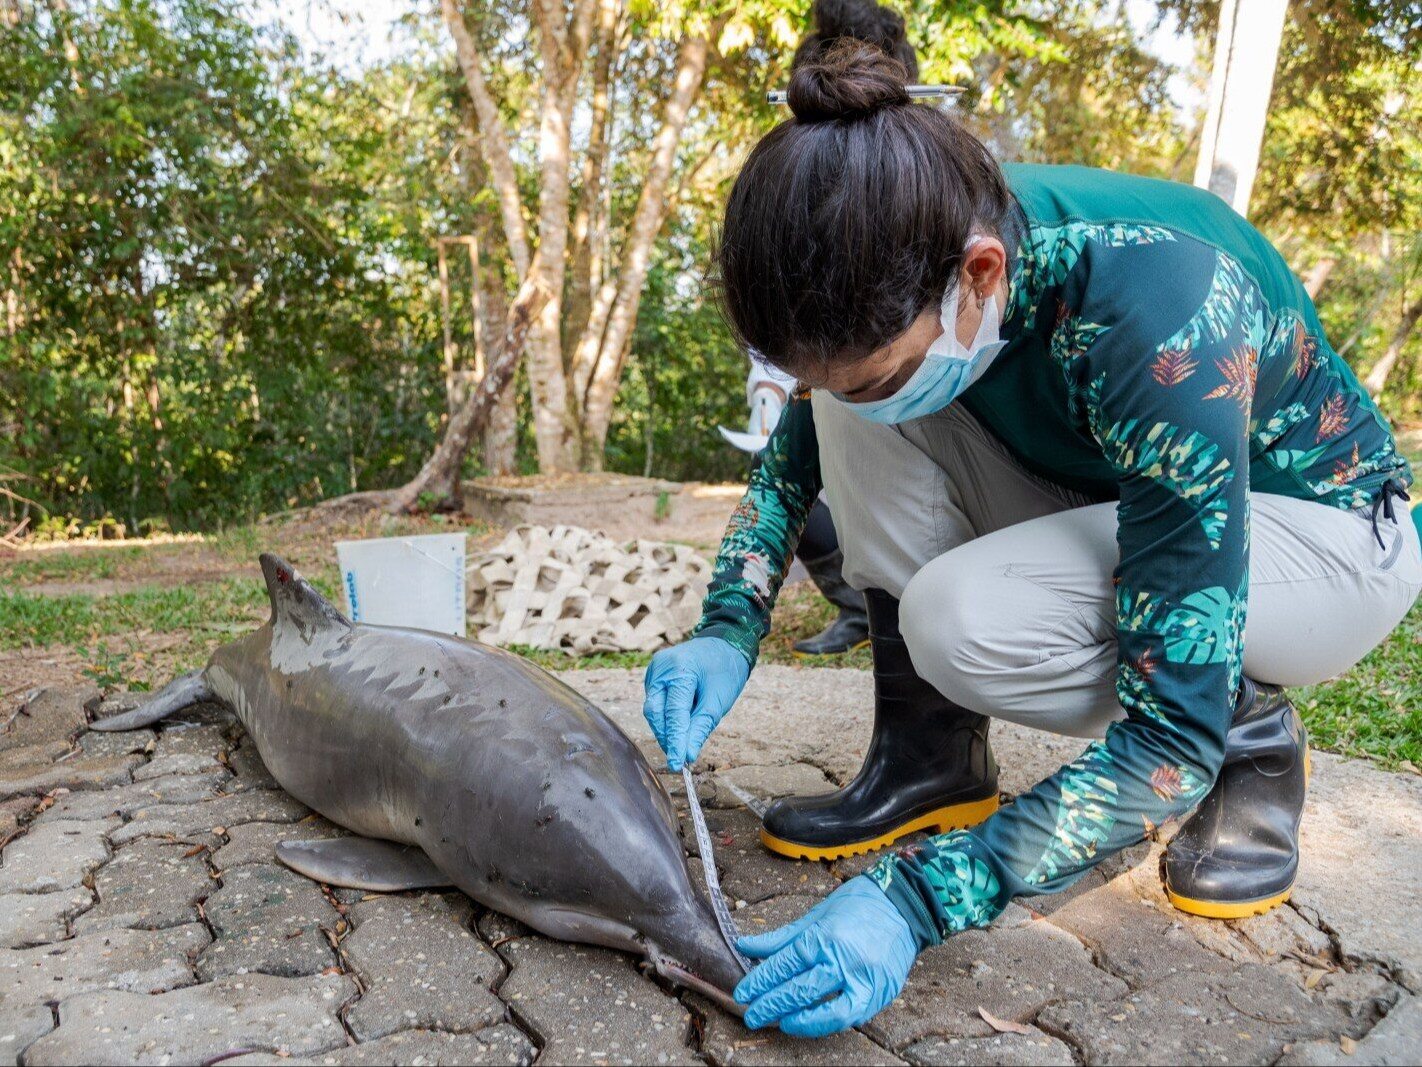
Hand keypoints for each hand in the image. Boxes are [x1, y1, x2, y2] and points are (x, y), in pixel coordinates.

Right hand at [642, 636, 749, 770]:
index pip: (674, 713)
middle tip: (678, 758)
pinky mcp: (654, 675)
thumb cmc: (725, 670)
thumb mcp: (718, 701)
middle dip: (666, 736)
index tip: (678, 764)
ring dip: (665, 728)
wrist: (724, 645)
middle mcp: (661, 668)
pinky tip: (678, 725)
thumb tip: (688, 754)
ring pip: (653, 709)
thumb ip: (700, 727)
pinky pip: (655, 702)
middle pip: (655, 712)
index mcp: (680, 669)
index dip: (675, 741)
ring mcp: (654, 670)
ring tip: (680, 743)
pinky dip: (665, 717)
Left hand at [734, 877, 916, 1036]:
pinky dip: (827, 1022)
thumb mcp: (816, 914)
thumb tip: (746, 946)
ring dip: (798, 1021)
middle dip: (771, 1005)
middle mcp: (844, 960)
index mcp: (825, 936)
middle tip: (752, 1014)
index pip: (784, 965)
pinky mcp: (880, 993)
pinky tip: (808, 1021)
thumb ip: (781, 937)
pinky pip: (850, 1015)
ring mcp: (865, 979)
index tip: (744, 992)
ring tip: (779, 1022)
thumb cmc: (859, 904)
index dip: (761, 981)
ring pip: (826, 1011)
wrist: (905, 905)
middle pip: (800, 990)